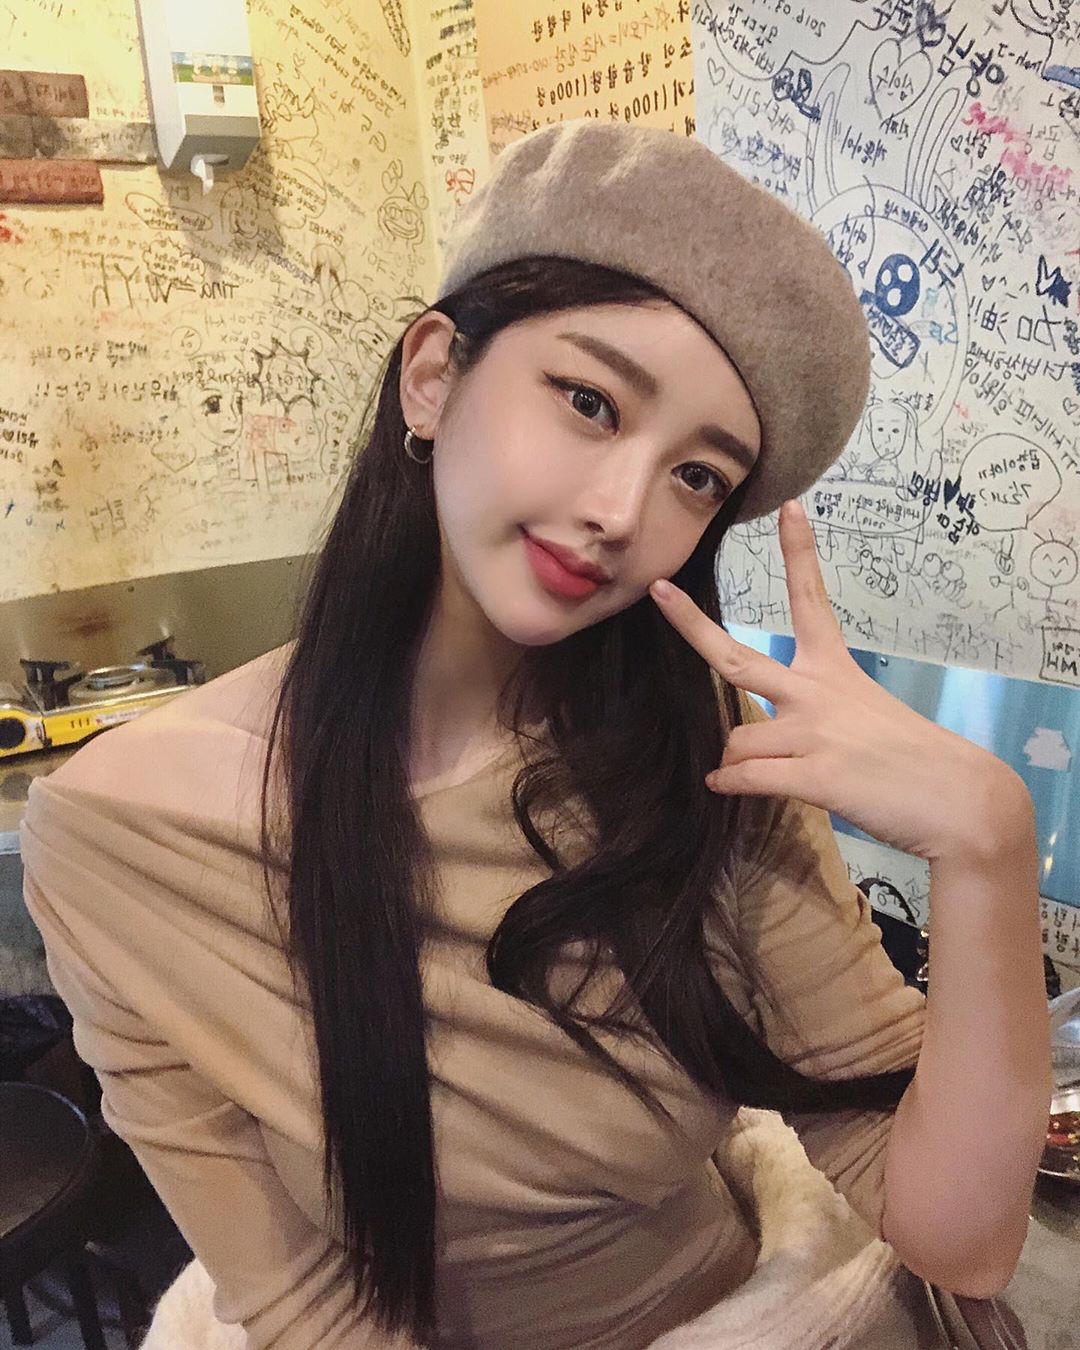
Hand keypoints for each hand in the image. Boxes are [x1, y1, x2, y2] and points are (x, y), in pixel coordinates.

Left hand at [649, 499, 1029, 862]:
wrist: (959, 801)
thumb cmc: (915, 761)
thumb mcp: (867, 717)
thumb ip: (816, 717)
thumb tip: (764, 747)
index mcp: (834, 669)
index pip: (811, 601)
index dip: (799, 554)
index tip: (789, 508)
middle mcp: (816, 692)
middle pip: (736, 658)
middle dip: (692, 625)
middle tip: (659, 592)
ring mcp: (814, 732)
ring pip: (737, 740)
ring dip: (738, 762)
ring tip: (761, 775)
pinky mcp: (814, 776)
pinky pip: (746, 777)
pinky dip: (731, 785)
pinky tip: (726, 787)